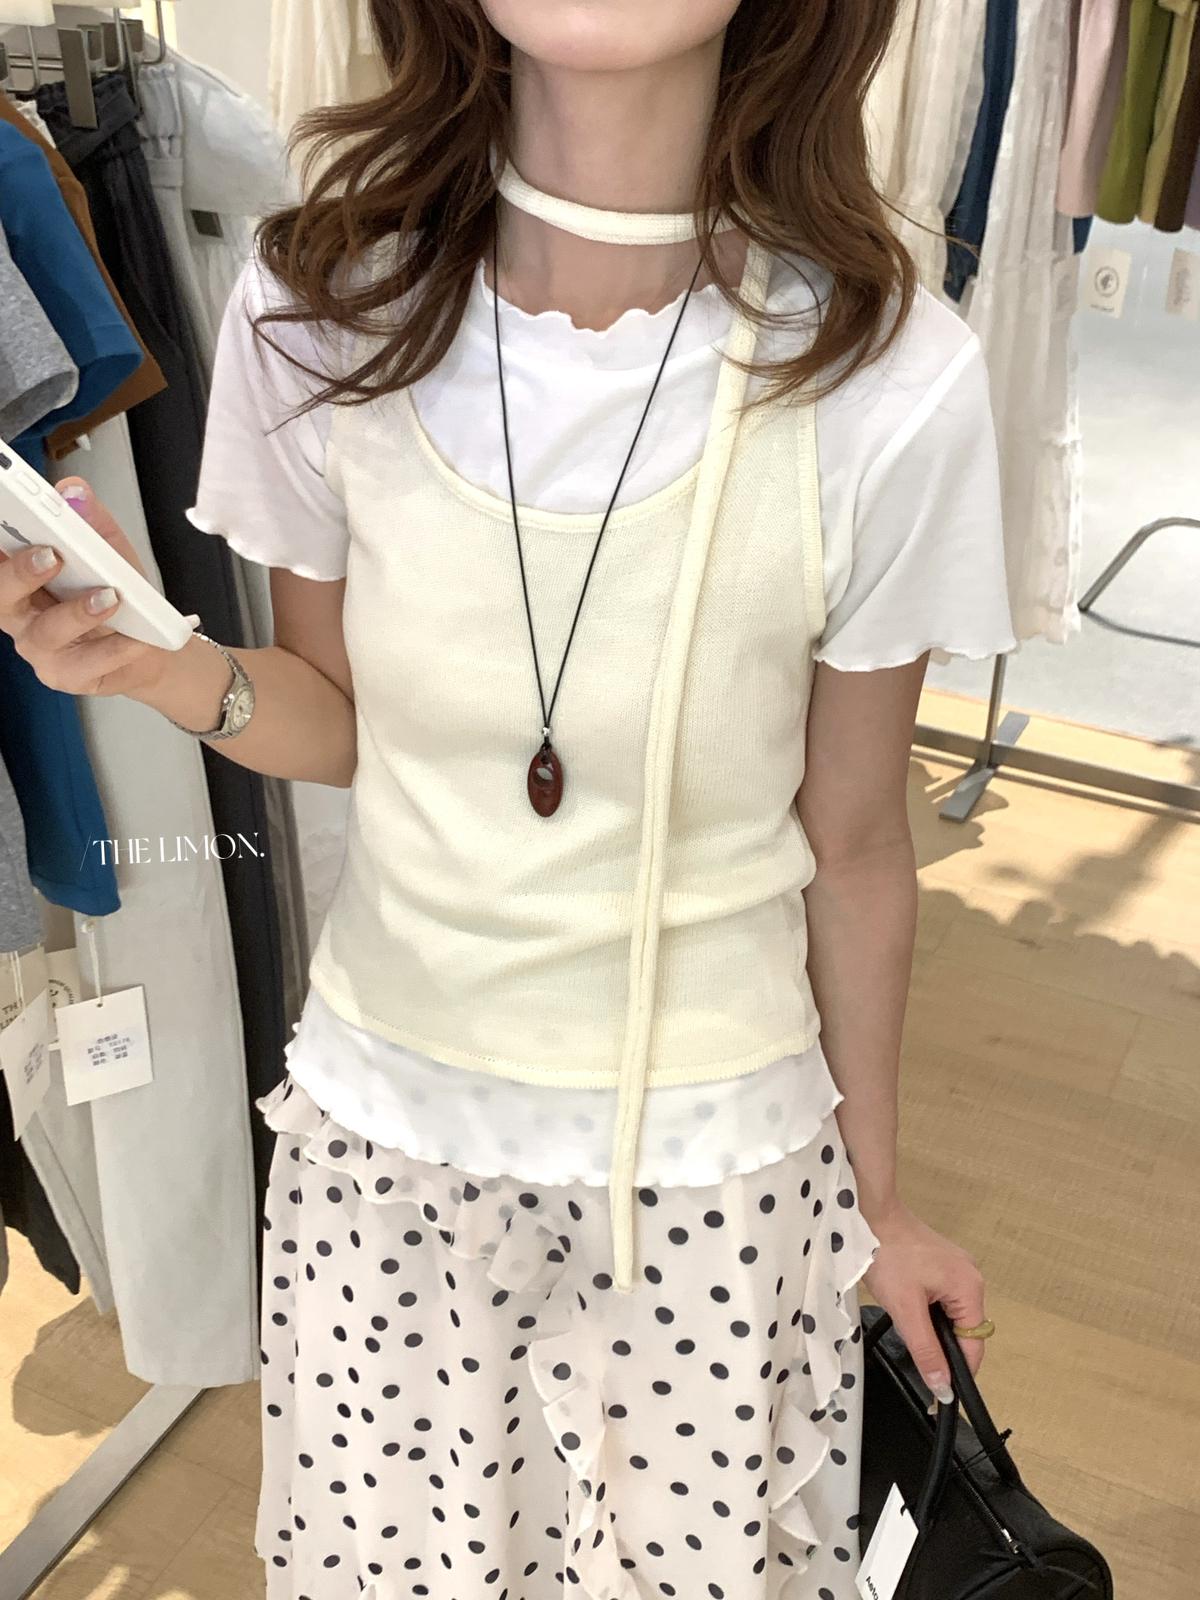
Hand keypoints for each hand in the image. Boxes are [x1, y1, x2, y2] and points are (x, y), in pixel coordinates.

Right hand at [0, 477, 170, 698]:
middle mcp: (19, 613)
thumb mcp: (110, 551)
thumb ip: (91, 521)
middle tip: (51, 555)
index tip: (4, 519)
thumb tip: (73, 491)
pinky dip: (113, 649)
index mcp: (19, 578)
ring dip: (76, 612)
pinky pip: (85, 664)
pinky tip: (135, 637)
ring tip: (110, 596)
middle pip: (1, 595)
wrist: (152, 646)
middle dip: (20, 572)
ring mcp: (39, 648)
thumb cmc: (119, 596)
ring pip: (44, 633)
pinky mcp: (65, 675)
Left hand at [861, 1198, 986, 1404]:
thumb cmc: (888, 1256)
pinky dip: (927, 1309)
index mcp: (970, 1288)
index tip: (937, 1389)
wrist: (870, 1213)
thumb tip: (944, 1388)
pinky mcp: (941, 1263)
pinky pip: (942, 1298)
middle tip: (912, 1346)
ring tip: (906, 1321)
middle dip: (941, 1345)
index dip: (957, 1371)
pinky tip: (907, 1304)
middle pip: (964, 1330)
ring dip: (931, 1326)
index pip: (974, 1345)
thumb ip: (927, 1351)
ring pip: (950, 1315)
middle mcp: (971, 1277)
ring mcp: (957, 1267)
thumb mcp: (905, 1310)